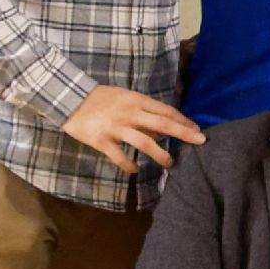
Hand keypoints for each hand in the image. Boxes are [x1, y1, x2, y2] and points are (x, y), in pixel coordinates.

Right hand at [61, 84, 204, 174]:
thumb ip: (143, 112)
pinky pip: (118, 155)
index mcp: (136, 100)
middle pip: (162, 124)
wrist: (69, 98)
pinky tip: (135, 170)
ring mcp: (115, 127)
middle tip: (200, 141)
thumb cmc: (101, 99)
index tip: (197, 129)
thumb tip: (162, 130)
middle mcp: (129, 113)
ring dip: (159, 153)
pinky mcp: (100, 140)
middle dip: (183, 133)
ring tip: (170, 163)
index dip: (183, 120)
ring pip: (144, 142)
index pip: (166, 111)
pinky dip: (128, 164)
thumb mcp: (125, 98)